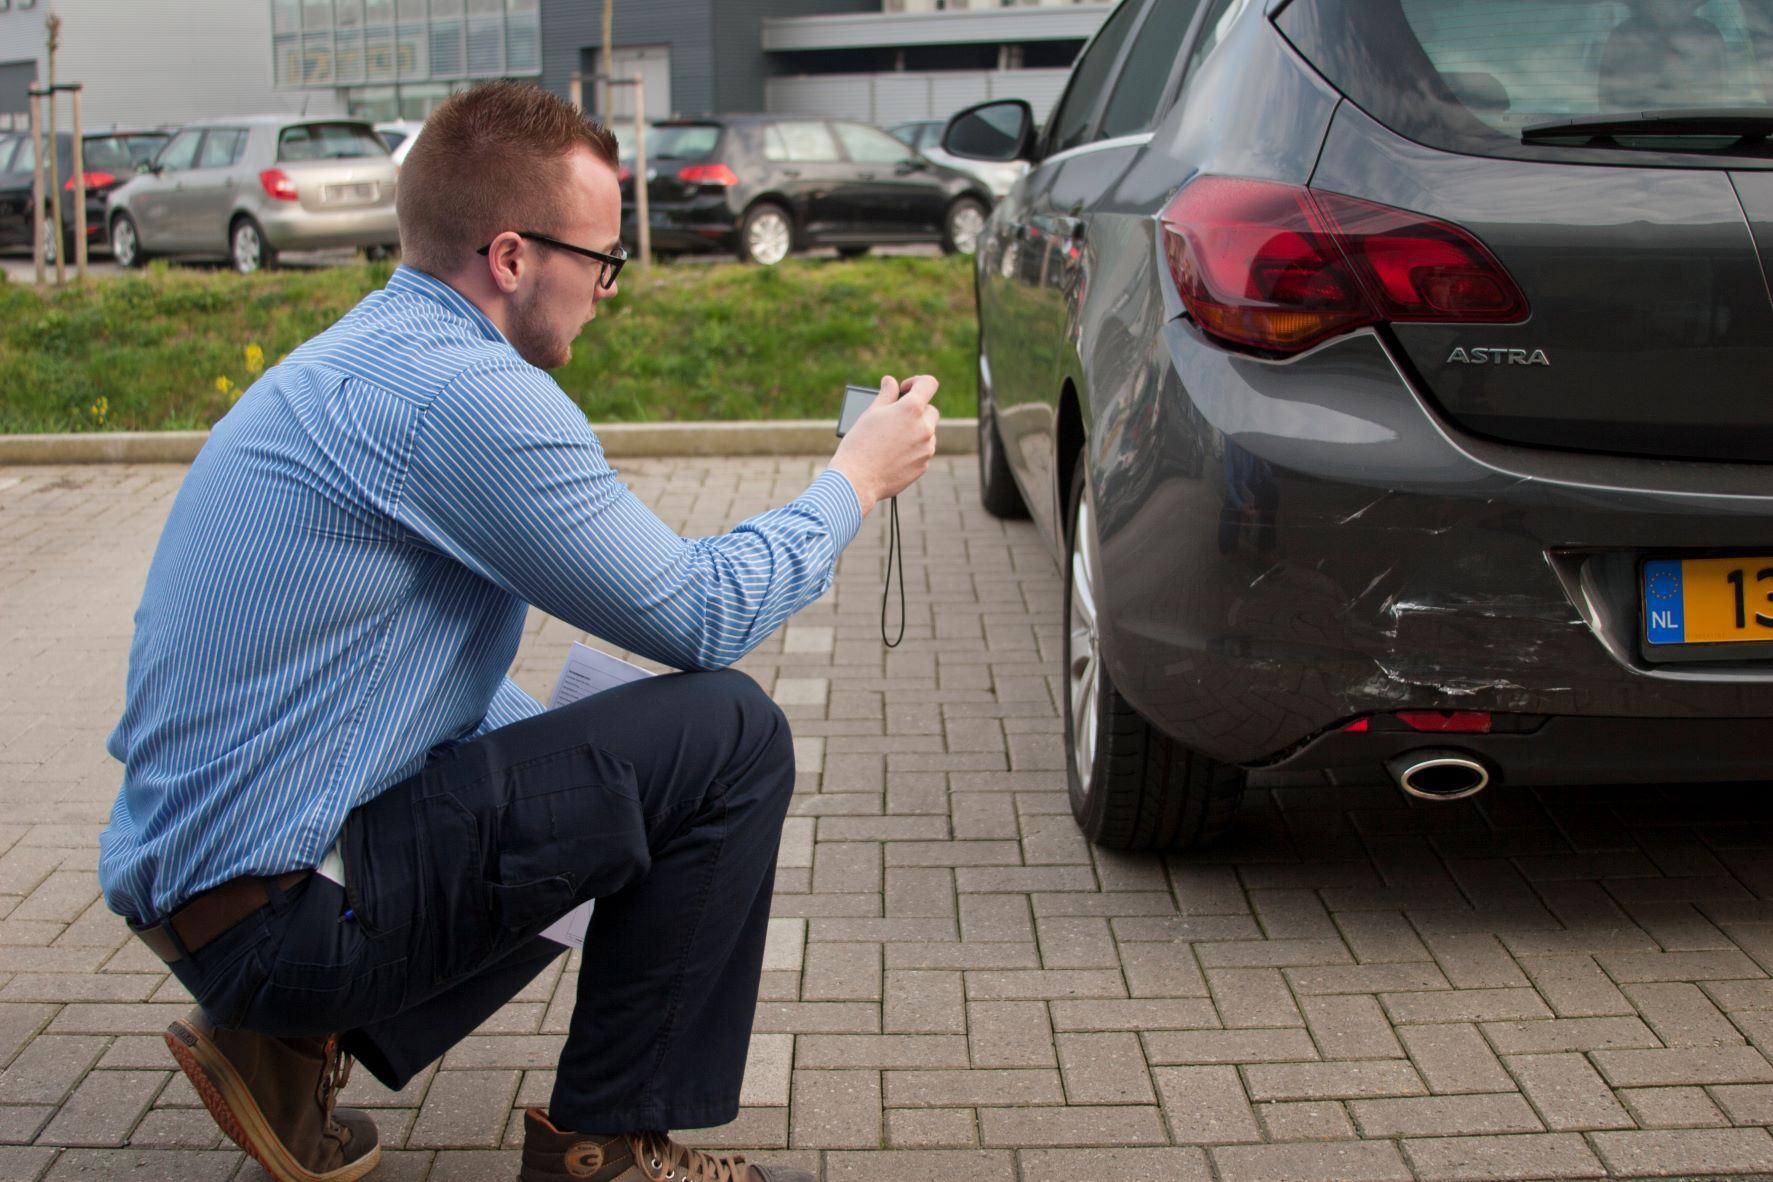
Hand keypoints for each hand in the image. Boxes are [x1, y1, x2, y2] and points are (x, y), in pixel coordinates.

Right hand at [828, 373, 939, 516]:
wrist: (857, 479)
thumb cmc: (860, 444)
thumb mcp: (871, 413)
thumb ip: (886, 394)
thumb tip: (891, 382)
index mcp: (912, 409)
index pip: (929, 383)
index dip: (917, 382)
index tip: (904, 389)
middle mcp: (924, 427)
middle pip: (930, 410)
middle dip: (915, 411)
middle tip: (893, 417)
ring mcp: (926, 448)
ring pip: (927, 432)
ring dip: (914, 431)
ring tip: (889, 439)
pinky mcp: (923, 465)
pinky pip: (922, 451)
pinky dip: (911, 449)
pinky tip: (892, 454)